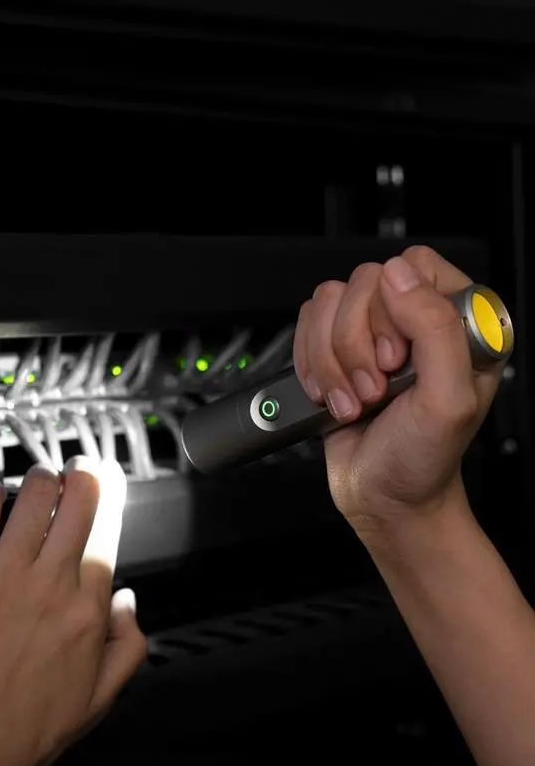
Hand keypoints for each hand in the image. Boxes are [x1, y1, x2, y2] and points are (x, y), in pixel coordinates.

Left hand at [0, 456, 145, 765]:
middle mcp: (50, 584)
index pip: (109, 530)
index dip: (112, 495)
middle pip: (79, 499)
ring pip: (33, 496)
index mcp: (86, 609)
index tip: (111, 481)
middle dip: (84, 473)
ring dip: (41, 479)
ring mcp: (4, 577)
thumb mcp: (98, 700)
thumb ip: (129, 646)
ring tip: (39, 481)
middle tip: (81, 469)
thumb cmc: (21, 732)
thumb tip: (129, 601)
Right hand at [293, 246, 503, 529]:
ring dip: (332, 361)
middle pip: (364, 283)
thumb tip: (398, 276)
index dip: (394, 310)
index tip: (396, 360)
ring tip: (355, 400)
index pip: (415, 267)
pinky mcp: (336, 348)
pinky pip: (307, 324)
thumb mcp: (447, 402)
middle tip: (376, 389)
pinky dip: (312, 365)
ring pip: (329, 302)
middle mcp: (414, 321)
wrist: (384, 498)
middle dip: (356, 346)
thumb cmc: (423, 459)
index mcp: (458, 324)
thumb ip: (435, 330)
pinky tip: (333, 395)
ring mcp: (372, 333)